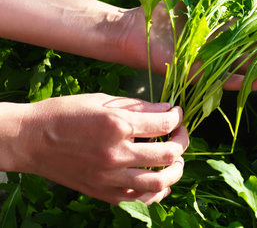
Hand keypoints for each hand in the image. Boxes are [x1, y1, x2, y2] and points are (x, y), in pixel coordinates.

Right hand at [8, 93, 187, 204]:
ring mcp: (110, 177)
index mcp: (117, 124)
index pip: (164, 124)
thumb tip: (166, 109)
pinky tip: (161, 182)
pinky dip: (156, 192)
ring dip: (176, 170)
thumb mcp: (101, 100)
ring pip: (159, 181)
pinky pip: (139, 199)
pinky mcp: (103, 192)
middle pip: (168, 153)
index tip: (176, 113)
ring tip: (178, 160)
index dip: (177, 116)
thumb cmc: (64, 114)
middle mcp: (116, 153)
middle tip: (181, 133)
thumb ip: (137, 106)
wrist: (30, 140)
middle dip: (182, 140)